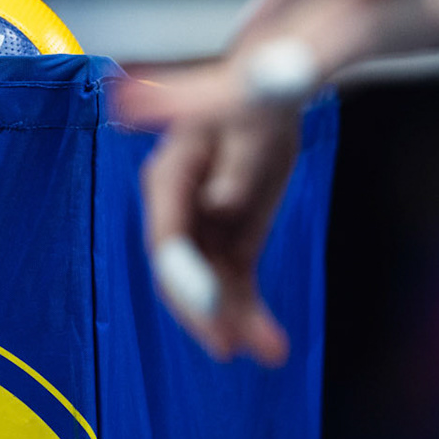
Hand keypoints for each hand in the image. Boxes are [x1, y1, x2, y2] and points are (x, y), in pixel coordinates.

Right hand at [114, 0, 438, 361]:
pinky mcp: (251, 187)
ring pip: (200, 242)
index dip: (200, 163)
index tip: (208, 205)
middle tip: (213, 328)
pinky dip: (245, 298)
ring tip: (253, 355)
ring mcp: (230, 160)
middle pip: (176, 203)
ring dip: (220, 301)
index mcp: (253, 72)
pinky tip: (273, 347)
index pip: (209, 118)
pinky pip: (235, 252)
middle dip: (189, 267)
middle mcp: (224, 124)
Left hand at [115, 0, 438, 130]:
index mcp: (332, 45)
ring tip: (119, 101)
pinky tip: (128, 95)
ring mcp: (279, 76)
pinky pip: (215, 88)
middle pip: (241, 97)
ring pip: (221, 99)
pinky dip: (177, 95)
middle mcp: (300, 70)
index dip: (258, 81)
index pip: (286, 70)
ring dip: (172, 103)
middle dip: (191, 104)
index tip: (226, 96)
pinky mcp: (263, 72)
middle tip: (132, 105)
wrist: (410, 15)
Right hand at [139, 116, 300, 363]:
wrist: (271, 87)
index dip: (185, 281)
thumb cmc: (255, 93)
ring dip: (235, 321)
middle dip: (204, 312)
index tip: (209, 315)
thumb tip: (219, 202)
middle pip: (180, 271)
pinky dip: (251, 313)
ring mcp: (201, 226)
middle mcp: (177, 208)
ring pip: (210, 285)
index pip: (167, 239)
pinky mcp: (228, 236)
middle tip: (230, 348)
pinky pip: (235, 283)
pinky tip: (271, 344)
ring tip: (271, 352)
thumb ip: (234, 159)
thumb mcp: (249, 118)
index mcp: (169, 176)